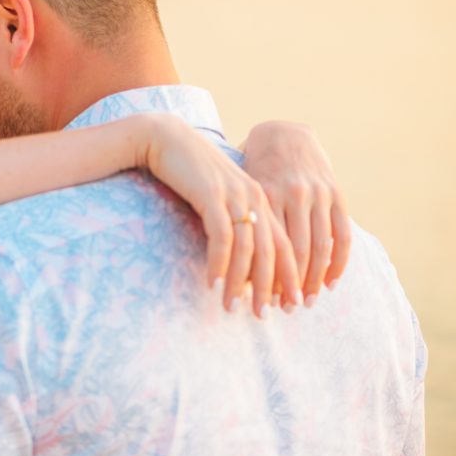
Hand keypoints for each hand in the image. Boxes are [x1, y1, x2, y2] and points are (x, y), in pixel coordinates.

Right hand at [141, 114, 302, 316]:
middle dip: (270, 288)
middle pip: (271, 251)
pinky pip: (221, 238)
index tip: (288, 304)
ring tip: (231, 307)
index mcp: (261, 198)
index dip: (289, 277)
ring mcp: (233, 196)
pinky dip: (219, 264)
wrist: (166, 139)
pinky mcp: (211, 196)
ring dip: (240, 283)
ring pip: (247, 249)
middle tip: (263, 316)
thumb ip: (235, 219)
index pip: (284, 244)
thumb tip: (240, 259)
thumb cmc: (191, 171)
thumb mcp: (220, 195)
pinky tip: (213, 283)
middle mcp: (253, 197)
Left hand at [240, 121, 350, 304]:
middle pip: (293, 251)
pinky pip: (342, 234)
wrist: (283, 131)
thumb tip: (226, 263)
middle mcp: (293, 194)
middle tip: (279, 311)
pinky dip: (338, 263)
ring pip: (318, 247)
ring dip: (312, 281)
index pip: (265, 244)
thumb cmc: (252, 168)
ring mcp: (317, 194)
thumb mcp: (242, 188)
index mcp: (265, 193)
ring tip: (303, 303)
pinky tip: (329, 284)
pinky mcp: (336, 193)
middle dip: (287, 285)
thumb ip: (240, 218)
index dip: (261, 275)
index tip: (254, 300)